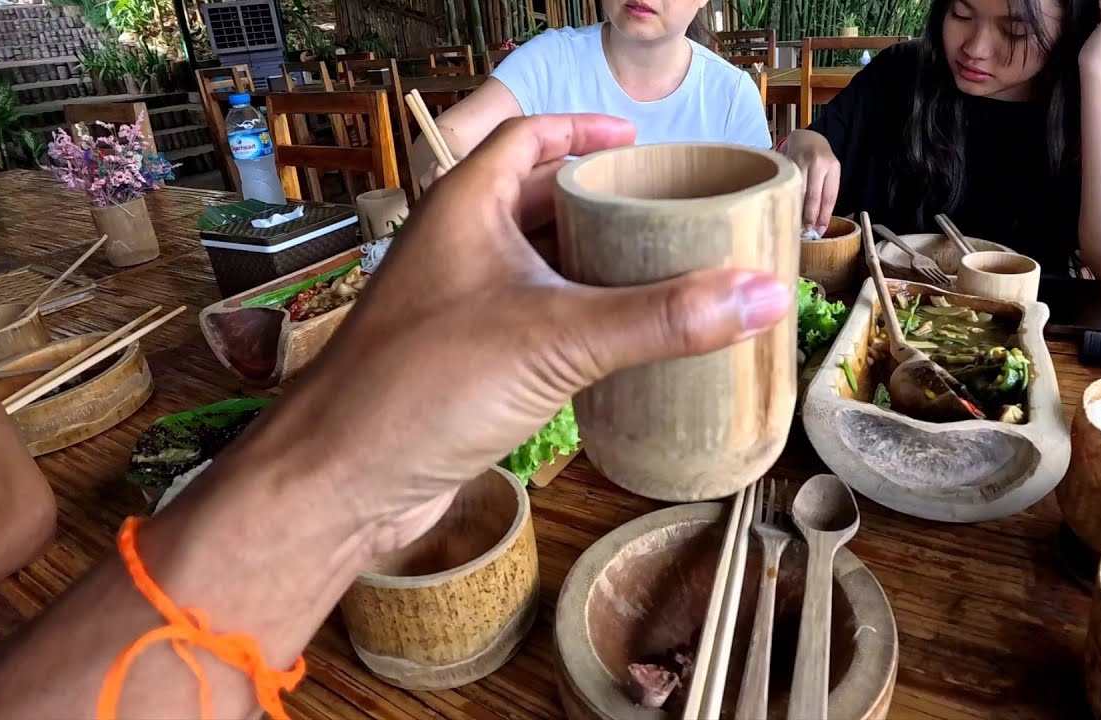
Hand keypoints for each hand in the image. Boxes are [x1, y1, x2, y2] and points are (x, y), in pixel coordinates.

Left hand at [262, 114, 792, 554]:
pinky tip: (617, 342)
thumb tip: (763, 293)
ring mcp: (456, 304)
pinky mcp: (461, 360)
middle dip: (602, 203)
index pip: (529, 136)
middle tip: (670, 214)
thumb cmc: (423, 387)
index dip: (585, 131)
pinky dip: (573, 319)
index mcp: (466, 206)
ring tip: (661, 271)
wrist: (337, 482)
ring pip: (534, 265)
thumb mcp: (556, 340)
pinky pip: (529, 320)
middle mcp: (457, 246)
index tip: (641, 145)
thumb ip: (662, 318)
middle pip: (538, 199)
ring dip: (590, 265)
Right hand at [781, 129, 839, 232]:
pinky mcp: (786, 161)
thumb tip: (818, 221)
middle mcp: (818, 163)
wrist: (807, 137)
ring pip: (798, 191)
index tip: (820, 230)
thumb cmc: (820, 161)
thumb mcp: (829, 172)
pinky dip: (787, 198)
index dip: (824, 216)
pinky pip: (787, 184)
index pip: (829, 196)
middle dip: (809, 216)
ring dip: (797, 209)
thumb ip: (826, 191)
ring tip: (795, 223)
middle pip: (813, 195)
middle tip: (806, 230)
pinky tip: (786, 208)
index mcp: (833, 167)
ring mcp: (800, 161)